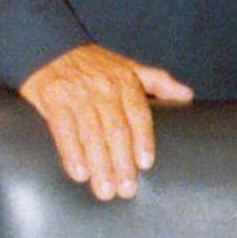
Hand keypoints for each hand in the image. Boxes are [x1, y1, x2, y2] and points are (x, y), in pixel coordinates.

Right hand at [20, 43, 193, 201]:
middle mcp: (102, 90)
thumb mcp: (129, 67)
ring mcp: (76, 96)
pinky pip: (63, 131)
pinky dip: (71, 154)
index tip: (145, 164)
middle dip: (121, 163)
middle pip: (115, 131)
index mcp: (125, 83)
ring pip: (91, 135)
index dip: (143, 140)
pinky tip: (79, 174)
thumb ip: (159, 82)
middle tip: (126, 191)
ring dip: (99, 166)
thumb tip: (188, 96)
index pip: (138, 115)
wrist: (49, 46)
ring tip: (105, 191)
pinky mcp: (52, 101)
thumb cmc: (96, 64)